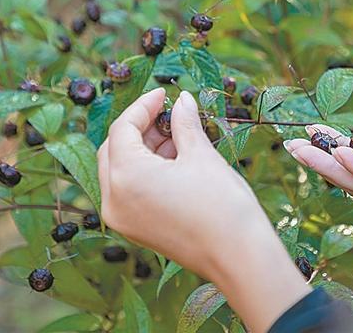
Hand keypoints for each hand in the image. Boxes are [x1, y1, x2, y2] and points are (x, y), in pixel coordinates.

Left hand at [98, 89, 308, 332]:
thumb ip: (184, 123)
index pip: (122, 129)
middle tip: (168, 114)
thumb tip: (181, 99)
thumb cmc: (222, 205)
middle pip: (113, 149)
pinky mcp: (135, 229)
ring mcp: (122, 218)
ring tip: (179, 138)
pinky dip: (145, 171)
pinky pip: (128, 190)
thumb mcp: (201, 156)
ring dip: (144, 149)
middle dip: (140, 128)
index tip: (164, 93)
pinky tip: (175, 161)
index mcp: (125, 177)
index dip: (143, 106)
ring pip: (119, 170)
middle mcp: (113, 200)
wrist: (239, 258)